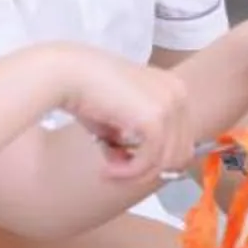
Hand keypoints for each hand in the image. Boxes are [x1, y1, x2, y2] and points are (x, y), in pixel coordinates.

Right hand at [49, 48, 195, 182]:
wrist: (65, 74)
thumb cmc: (86, 92)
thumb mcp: (122, 118)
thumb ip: (139, 140)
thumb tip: (145, 170)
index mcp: (174, 89)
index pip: (182, 139)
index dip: (155, 160)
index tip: (125, 164)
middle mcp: (178, 94)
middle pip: (180, 153)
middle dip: (147, 169)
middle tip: (114, 171)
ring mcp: (170, 104)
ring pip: (166, 161)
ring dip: (135, 174)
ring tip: (107, 170)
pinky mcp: (155, 118)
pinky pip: (150, 161)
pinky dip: (128, 172)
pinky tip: (106, 169)